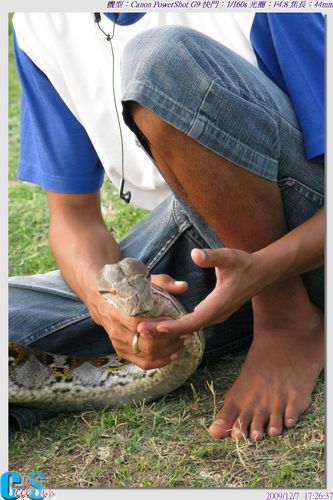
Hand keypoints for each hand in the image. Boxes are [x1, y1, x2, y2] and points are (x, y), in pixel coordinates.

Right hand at [89, 274, 188, 369]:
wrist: (99, 298)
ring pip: (146, 356)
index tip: (174, 321)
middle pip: (145, 344)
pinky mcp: (121, 351)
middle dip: (169, 341)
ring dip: (168, 352)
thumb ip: (163, 283)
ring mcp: (118, 343)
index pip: (138, 325)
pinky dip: (159, 361)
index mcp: (117, 312)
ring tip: (183, 343)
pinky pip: (142, 363)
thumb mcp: (141, 280)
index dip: (158, 326)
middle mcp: (116, 331)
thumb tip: (184, 286)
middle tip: (186, 334)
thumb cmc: (124, 288)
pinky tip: (173, 354)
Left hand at [138, 247, 263, 337]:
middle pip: (187, 329)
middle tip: (140, 330)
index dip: (172, 326)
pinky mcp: (214, 314)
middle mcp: (216, 315)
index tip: (154, 328)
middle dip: (164, 331)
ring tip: (147, 329)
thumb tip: (195, 254)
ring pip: (190, 329)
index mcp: (217, 305)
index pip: (191, 322)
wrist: (262, 273)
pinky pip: (194, 324)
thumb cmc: (244, 264)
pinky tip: (164, 324)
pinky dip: (178, 327)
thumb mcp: (229, 257)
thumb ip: (212, 257)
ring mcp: (216, 316)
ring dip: (169, 330)